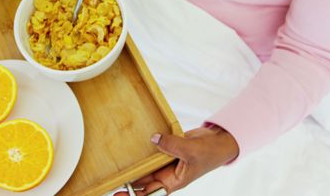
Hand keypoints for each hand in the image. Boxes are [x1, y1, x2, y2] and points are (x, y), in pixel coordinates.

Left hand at [116, 126, 238, 194]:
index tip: (120, 194)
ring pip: (146, 167)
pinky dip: (145, 149)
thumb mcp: (191, 151)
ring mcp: (167, 163)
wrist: (218, 140)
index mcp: (173, 182)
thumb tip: (153, 139)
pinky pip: (153, 152)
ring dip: (135, 166)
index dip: (135, 195)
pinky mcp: (167, 150)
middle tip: (111, 180)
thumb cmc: (210, 153)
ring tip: (117, 165)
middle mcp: (168, 175)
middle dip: (129, 183)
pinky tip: (133, 147)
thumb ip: (171, 146)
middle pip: (144, 182)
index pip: (150, 193)